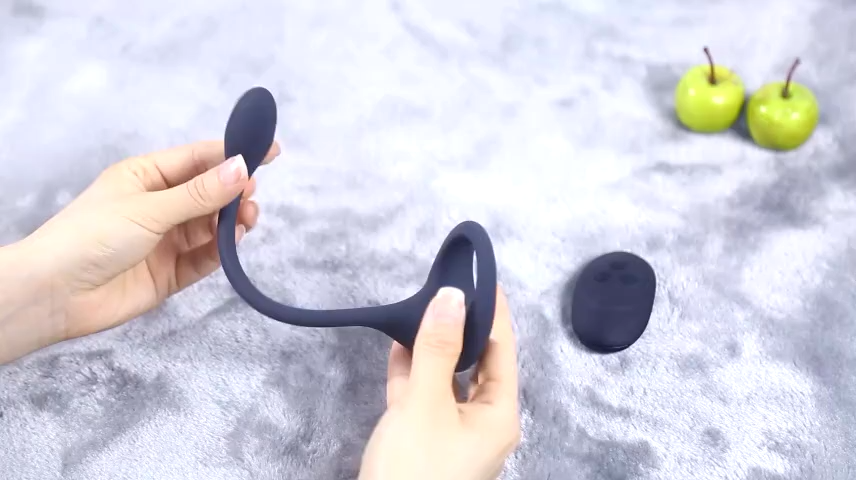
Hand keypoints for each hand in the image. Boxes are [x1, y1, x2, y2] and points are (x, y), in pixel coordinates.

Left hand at [20, 140, 279, 341]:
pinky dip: (221, 251)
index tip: (270, 151)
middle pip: (209, 193)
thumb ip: (200, 193)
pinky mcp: (170, 272)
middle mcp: (159, 205)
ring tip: (247, 221)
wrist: (55, 295)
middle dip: (235, 192)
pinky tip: (231, 244)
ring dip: (232, 222)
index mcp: (146, 176)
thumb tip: (243, 168)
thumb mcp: (149, 208)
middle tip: (251, 197)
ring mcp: (165, 240)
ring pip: (211, 226)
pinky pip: (204, 258)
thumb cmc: (91, 236)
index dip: (234, 153)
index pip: (198, 159)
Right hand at [359, 286, 520, 479]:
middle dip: (460, 325)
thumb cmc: (415, 468)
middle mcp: (483, 421)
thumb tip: (453, 295)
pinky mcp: (425, 441)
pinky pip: (424, 397)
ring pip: (447, 378)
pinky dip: (412, 372)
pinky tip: (398, 344)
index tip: (478, 272)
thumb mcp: (425, 405)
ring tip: (419, 305)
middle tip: (442, 284)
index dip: (492, 309)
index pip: (503, 348)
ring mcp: (453, 432)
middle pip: (477, 362)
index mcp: (499, 413)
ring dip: (432, 346)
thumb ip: (437, 349)